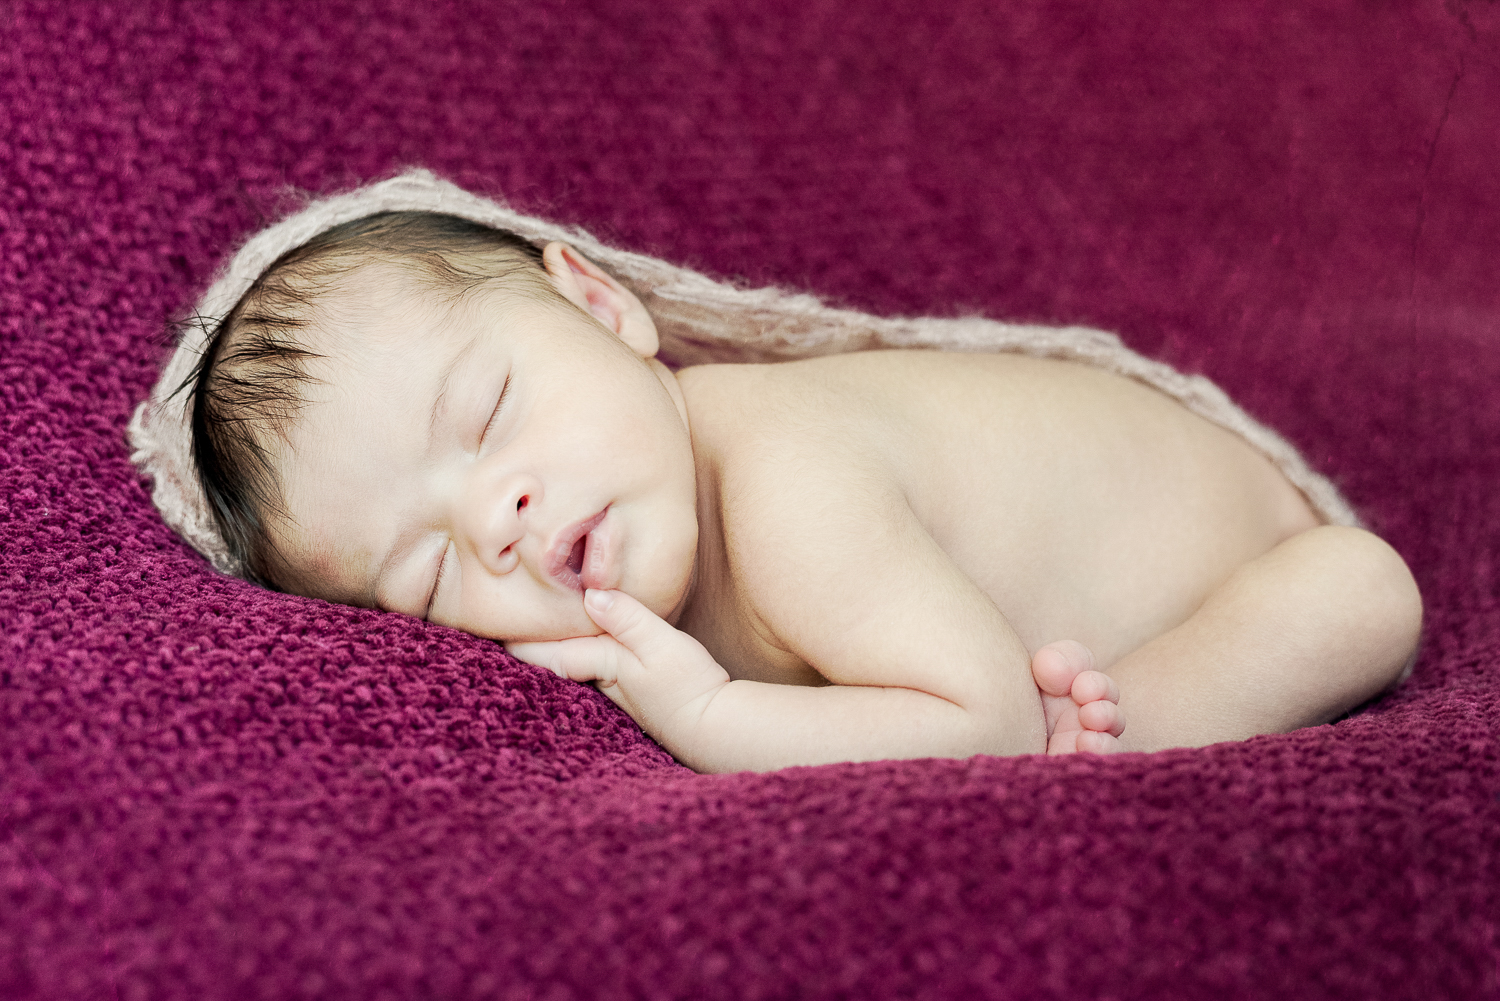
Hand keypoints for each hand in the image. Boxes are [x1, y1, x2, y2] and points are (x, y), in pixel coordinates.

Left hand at [505, 589, 730, 743]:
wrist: (715, 728)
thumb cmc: (690, 686)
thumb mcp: (662, 644)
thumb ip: (629, 619)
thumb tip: (593, 595)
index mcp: (601, 664)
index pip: (549, 651)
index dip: (520, 640)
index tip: (490, 627)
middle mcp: (601, 680)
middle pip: (554, 661)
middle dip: (527, 648)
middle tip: (497, 631)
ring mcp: (615, 691)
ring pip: (572, 667)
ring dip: (551, 654)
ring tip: (525, 641)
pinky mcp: (632, 695)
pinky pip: (593, 672)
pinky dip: (578, 660)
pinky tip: (579, 656)